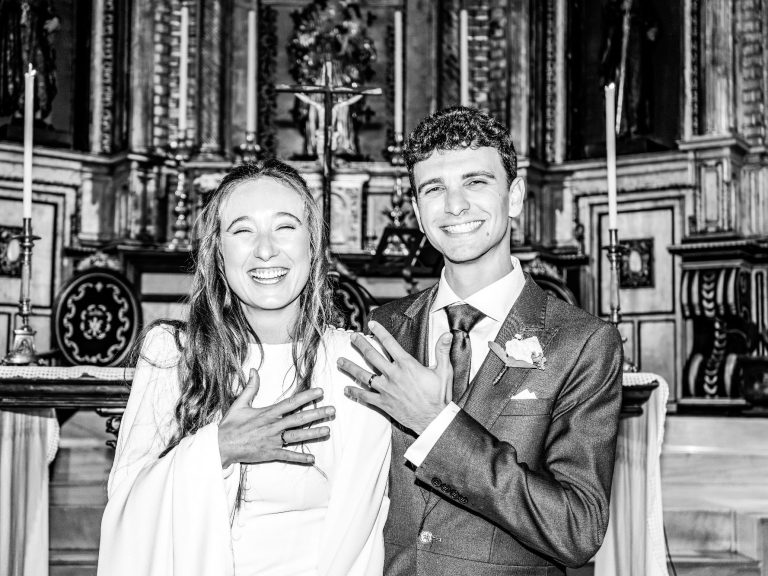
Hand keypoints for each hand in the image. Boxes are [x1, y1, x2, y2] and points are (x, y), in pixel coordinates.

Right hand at [218, 369, 334, 467]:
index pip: (291, 403)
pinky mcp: (270, 453)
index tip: (320, 391)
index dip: (307, 396)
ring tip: (328, 430)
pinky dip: (300, 458)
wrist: (221, 446)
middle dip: (317, 414)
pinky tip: (312, 459)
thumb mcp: (240, 403)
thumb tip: (253, 370)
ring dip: (313, 433)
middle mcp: (273, 426)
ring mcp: (273, 441)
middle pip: (299, 419)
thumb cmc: (230, 425)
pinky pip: (287, 455)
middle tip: (332, 410)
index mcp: (267, 413)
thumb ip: (251, 387)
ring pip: (297, 436)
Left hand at [337, 321, 452, 434]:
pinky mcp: (383, 403)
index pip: (390, 343)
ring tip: (340, 360)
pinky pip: (365, 397)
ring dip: (350, 367)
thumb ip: (442, 350)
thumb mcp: (444, 371)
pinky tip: (346, 389)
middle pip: (372, 355)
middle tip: (352, 337)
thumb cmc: (439, 396)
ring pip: (363, 375)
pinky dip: (355, 392)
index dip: (379, 332)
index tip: (371, 324)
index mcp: (406, 364)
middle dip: (360, 344)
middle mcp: (393, 374)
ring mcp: (386, 389)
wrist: (433, 419)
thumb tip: (448, 334)